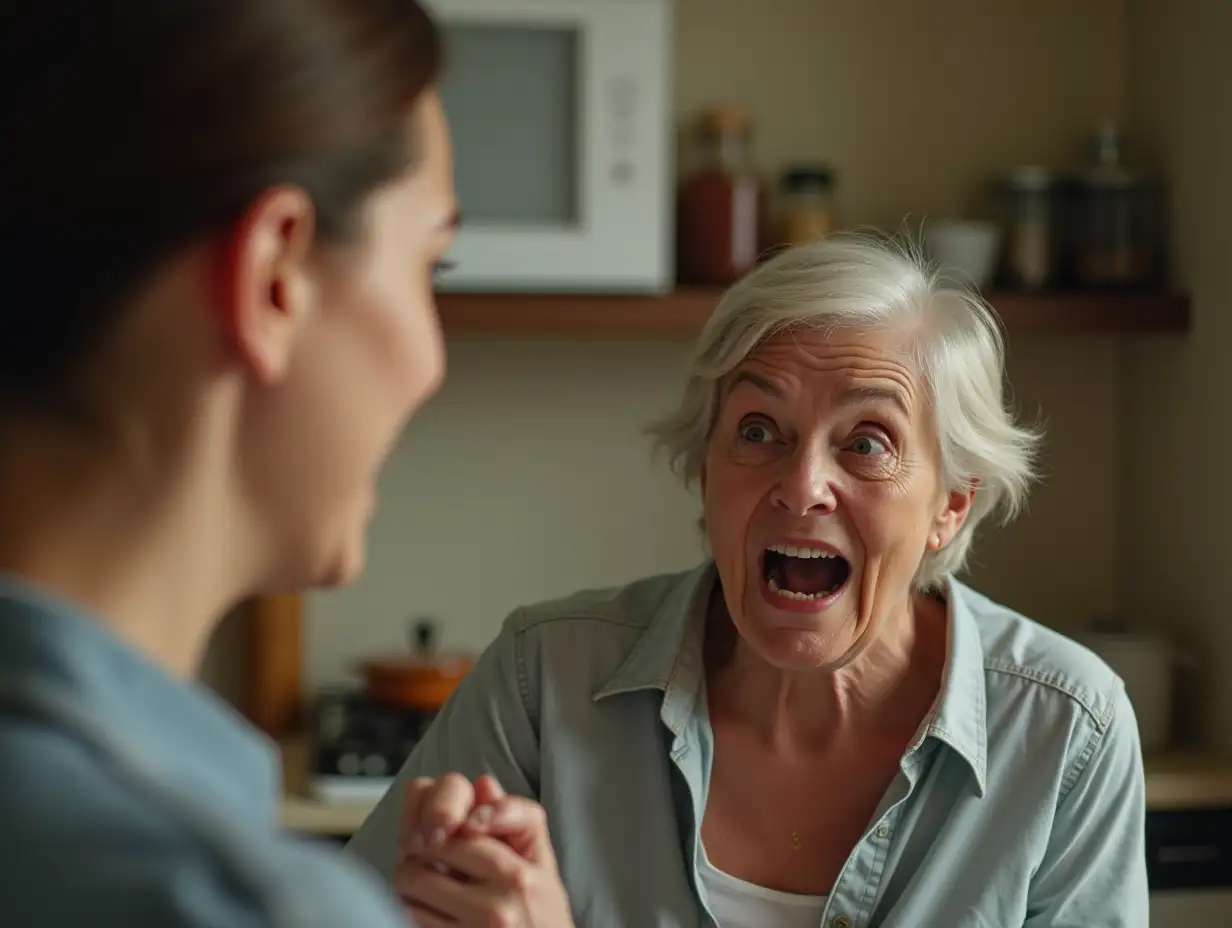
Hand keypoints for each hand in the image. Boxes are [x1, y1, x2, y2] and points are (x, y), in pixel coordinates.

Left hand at [397, 774, 573, 926]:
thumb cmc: (543, 915)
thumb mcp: (541, 864)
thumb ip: (513, 820)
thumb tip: (483, 784)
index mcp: (521, 870)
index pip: (462, 829)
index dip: (437, 826)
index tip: (434, 834)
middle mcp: (502, 899)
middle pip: (429, 853)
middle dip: (418, 851)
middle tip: (422, 858)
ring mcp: (479, 926)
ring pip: (410, 885)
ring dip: (407, 882)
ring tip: (422, 886)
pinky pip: (410, 916)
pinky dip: (408, 908)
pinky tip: (426, 909)